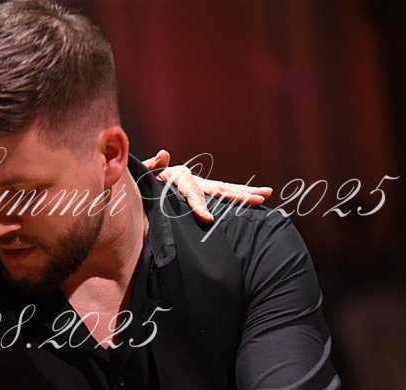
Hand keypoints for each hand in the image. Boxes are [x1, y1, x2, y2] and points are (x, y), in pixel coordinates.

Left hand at [142, 149, 273, 221]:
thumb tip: (164, 154)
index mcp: (179, 175)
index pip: (193, 192)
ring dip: (245, 193)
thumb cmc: (138, 181)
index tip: (208, 219)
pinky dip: (237, 199)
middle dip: (239, 194)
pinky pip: (220, 197)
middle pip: (219, 188)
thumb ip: (152, 166)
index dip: (200, 205)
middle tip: (260, 198)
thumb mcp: (142, 174)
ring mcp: (199, 186)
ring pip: (225, 190)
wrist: (138, 182)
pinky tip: (254, 203)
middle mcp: (193, 179)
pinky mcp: (200, 194)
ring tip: (266, 195)